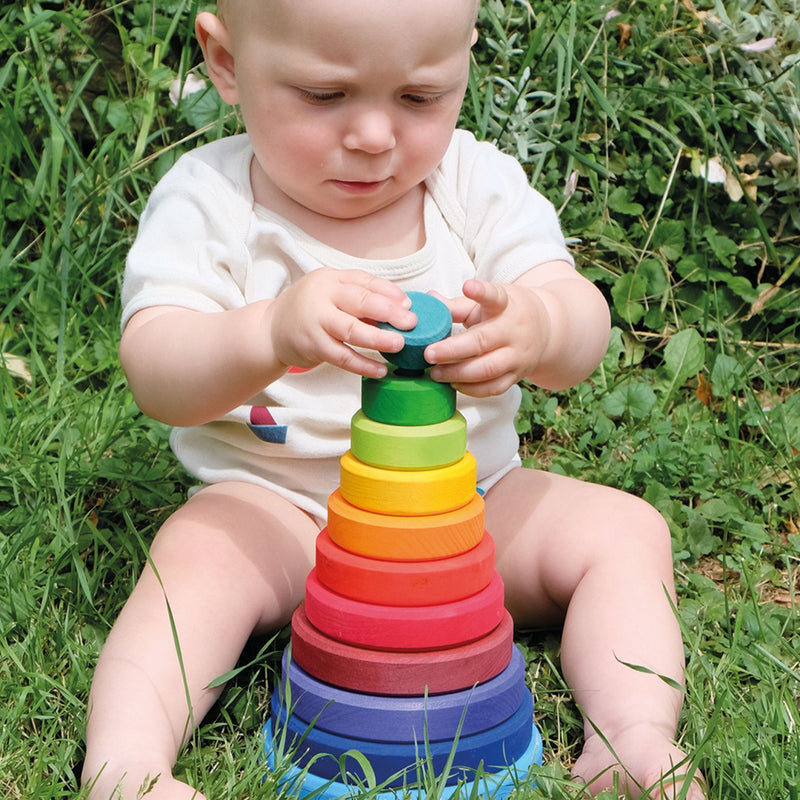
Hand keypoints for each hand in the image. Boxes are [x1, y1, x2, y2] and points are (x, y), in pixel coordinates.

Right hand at [269, 268, 415, 377]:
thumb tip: (401, 308)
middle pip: (360, 301)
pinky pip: (342, 357)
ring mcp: (315, 322)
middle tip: (411, 323)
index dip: (389, 293)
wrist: (270, 329)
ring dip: (378, 339)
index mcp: (331, 279)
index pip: (364, 281)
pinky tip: (380, 370)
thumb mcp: (331, 294)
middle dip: (389, 312)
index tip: (409, 304)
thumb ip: (359, 297)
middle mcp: (322, 296)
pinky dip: (362, 365)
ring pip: (351, 330)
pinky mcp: (312, 346)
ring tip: (399, 345)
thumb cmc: (310, 310)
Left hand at [424, 278, 549, 396]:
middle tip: (428, 354)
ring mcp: (518, 356)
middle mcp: (514, 331)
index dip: (482, 292)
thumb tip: (430, 299)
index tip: (468, 286)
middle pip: (483, 341)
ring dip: (458, 374)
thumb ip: (458, 304)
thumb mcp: (488, 302)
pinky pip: (493, 388)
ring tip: (435, 373)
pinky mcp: (517, 376)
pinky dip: (471, 389)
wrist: (546, 329)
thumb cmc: (507, 312)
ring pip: (487, 370)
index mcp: (506, 305)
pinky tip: (453, 383)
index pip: (495, 297)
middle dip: (452, 350)